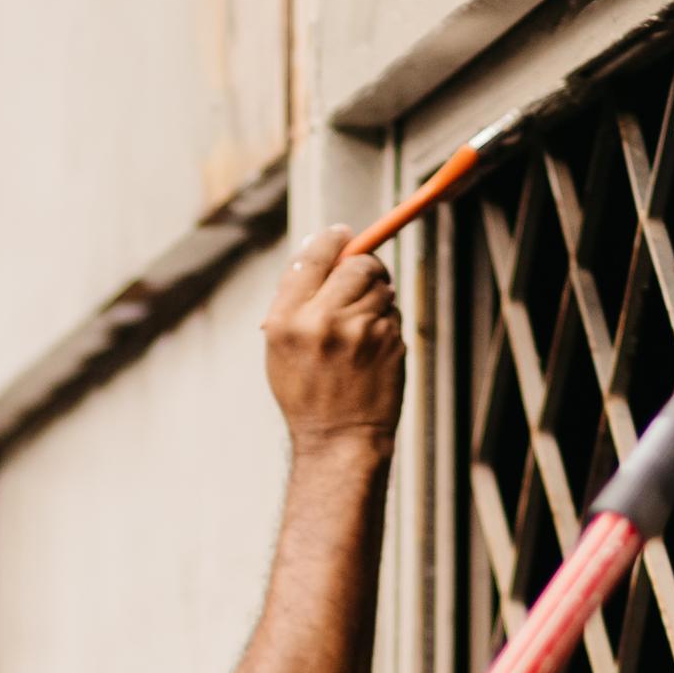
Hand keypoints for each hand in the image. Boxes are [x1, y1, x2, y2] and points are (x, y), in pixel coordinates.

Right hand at [262, 230, 402, 454]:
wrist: (339, 439)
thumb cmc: (307, 393)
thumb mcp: (280, 347)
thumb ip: (295, 299)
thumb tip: (319, 251)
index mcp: (286, 320)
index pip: (311, 257)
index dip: (330, 239)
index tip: (342, 233)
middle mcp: (322, 321)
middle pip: (356, 264)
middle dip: (363, 265)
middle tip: (361, 277)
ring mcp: (360, 332)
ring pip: (381, 286)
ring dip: (376, 294)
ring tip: (362, 324)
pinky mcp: (389, 342)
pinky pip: (392, 313)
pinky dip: (385, 321)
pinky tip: (372, 348)